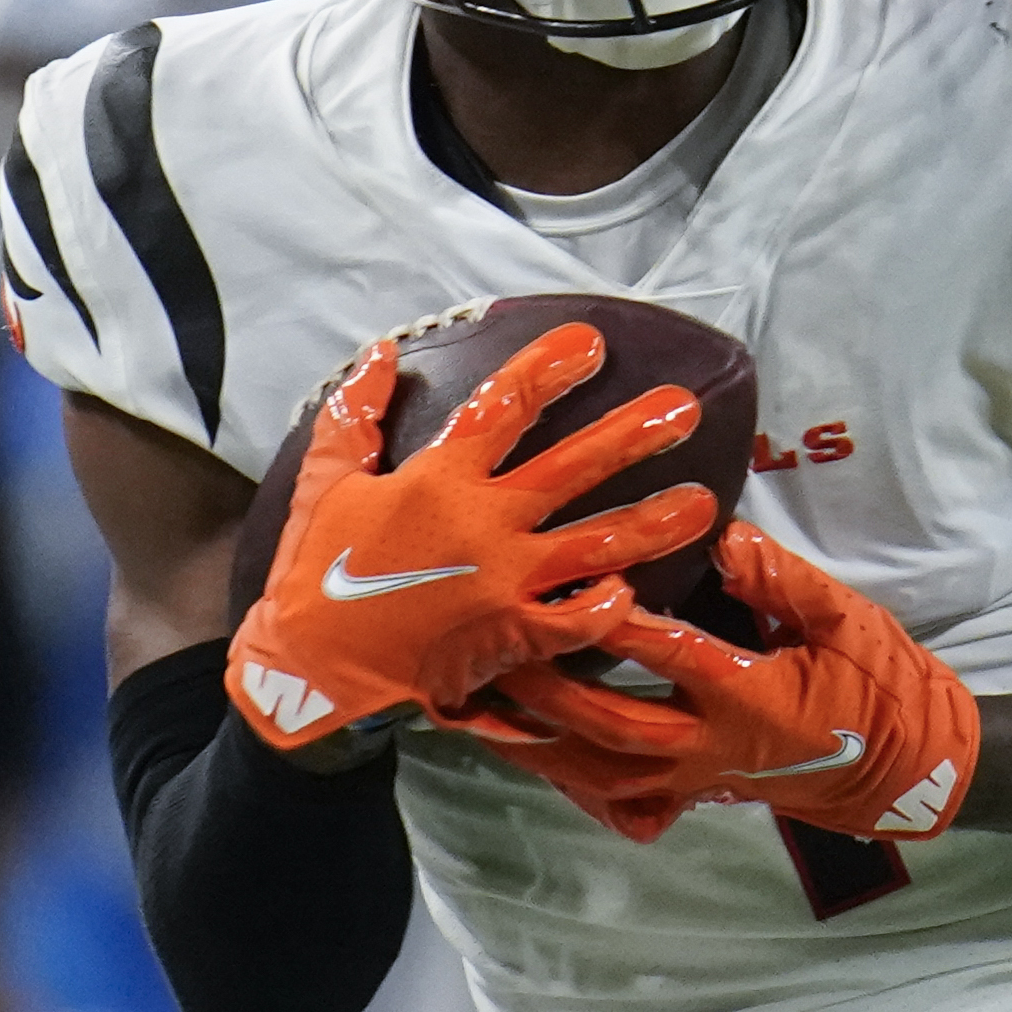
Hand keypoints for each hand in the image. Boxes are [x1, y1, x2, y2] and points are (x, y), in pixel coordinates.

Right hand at [225, 326, 718, 752]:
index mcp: (437, 479)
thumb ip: (356, 417)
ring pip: (595, 546)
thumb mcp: (324, 485)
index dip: (548, 369)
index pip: (502, 407)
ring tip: (703, 505)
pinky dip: (607, 610)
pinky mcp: (509, 637)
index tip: (592, 343)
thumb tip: (378, 354)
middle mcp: (480, 523)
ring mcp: (501, 582)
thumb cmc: (314, 575)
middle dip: (632, 436)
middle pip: (571, 468)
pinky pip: (575, 622)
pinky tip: (636, 594)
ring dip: (653, 524)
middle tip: (684, 408)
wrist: (308, 668)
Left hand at [454, 521, 980, 841]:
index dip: (616, 622)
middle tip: (494, 648)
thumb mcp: (847, 621)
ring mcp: (697, 779)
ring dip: (538, 742)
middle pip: (611, 725)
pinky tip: (524, 751)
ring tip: (482, 705)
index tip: (568, 581)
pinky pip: (617, 800)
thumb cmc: (877, 683)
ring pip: (600, 774)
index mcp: (751, 697)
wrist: (900, 767)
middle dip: (548, 689)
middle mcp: (712, 747)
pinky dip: (567, 779)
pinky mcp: (692, 794)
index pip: (669, 655)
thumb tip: (726, 538)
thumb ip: (785, 580)